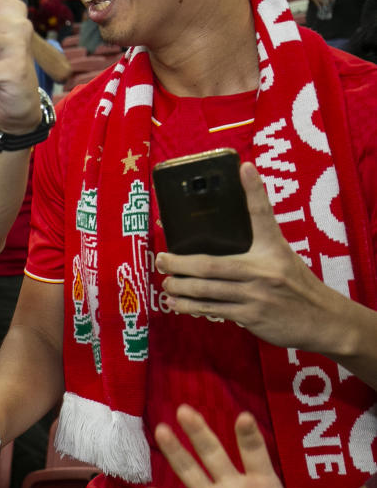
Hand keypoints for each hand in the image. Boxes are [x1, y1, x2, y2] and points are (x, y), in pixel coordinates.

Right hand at [147, 405, 315, 487]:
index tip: (243, 418)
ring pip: (191, 473)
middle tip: (185, 410)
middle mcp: (232, 486)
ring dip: (176, 453)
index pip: (254, 454)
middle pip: (213, 455)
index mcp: (261, 483)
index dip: (248, 436)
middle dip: (200, 433)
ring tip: (162, 431)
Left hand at [156, 162, 344, 352]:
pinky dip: (192, 307)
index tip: (245, 167)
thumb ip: (258, 243)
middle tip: (162, 260)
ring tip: (166, 283)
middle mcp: (264, 270)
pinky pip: (215, 309)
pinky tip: (176, 305)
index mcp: (273, 249)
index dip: (254, 190)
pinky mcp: (253, 316)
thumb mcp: (282, 257)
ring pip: (208, 290)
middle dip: (180, 264)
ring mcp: (257, 295)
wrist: (325, 320)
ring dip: (181, 288)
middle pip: (211, 265)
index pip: (262, 215)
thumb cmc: (296, 284)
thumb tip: (225, 230)